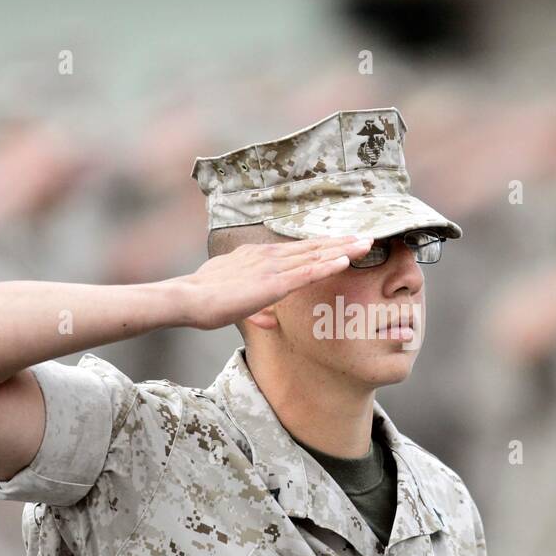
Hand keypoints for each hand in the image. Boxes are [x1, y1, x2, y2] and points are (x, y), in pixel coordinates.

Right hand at [172, 235, 373, 329]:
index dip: (324, 245)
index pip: (299, 250)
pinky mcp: (273, 283)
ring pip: (315, 255)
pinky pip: (307, 272)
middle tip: (367, 237)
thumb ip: (257, 308)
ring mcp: (272, 267)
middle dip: (341, 242)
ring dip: (342, 249)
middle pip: (313, 247)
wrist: (188, 298)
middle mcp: (269, 256)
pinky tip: (345, 261)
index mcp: (260, 258)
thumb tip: (270, 319)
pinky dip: (328, 265)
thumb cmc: (204, 300)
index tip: (344, 242)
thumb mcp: (236, 303)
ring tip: (366, 243)